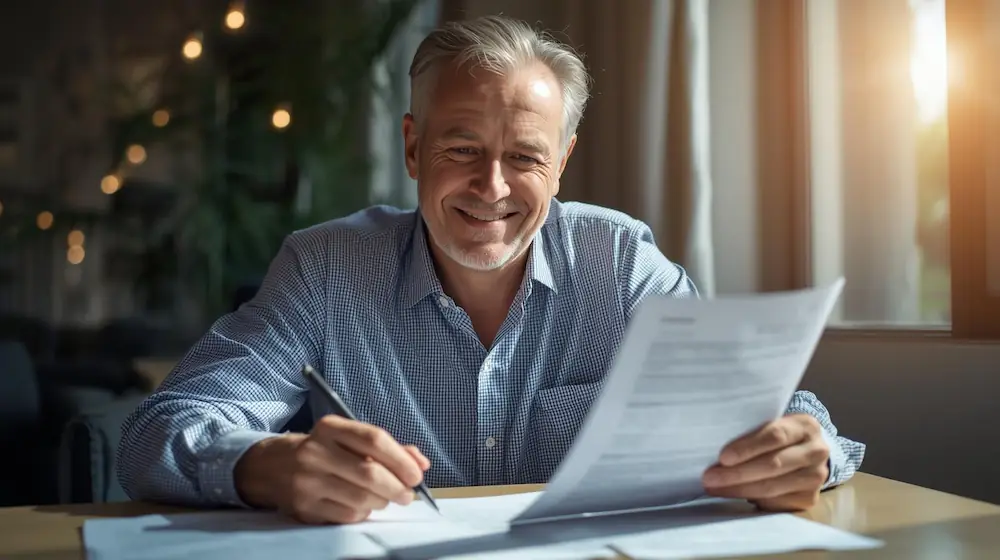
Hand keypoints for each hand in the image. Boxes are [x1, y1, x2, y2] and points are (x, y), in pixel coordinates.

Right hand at [235, 415, 429, 523]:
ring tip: (385, 498)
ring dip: (382, 502)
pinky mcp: (304, 507)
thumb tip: (420, 462)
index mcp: (330, 428)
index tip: (416, 474)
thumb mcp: (348, 439)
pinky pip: (347, 515)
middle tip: (408, 494)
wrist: (271, 467)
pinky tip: (363, 505)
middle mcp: (315, 452)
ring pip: (361, 498)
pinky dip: (363, 513)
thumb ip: (386, 448)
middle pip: (370, 473)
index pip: (374, 439)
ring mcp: (307, 481)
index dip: (401, 459)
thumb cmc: (322, 450)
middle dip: (397, 487)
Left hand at [701, 414, 829, 510]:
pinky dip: (751, 500)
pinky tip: (733, 496)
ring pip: (772, 487)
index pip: (775, 436)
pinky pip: (775, 503)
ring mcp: (815, 477)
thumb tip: (712, 447)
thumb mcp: (772, 424)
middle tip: (709, 478)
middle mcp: (816, 451)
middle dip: (737, 473)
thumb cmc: (778, 436)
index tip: (722, 457)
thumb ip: (752, 430)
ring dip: (738, 489)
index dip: (747, 447)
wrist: (807, 453)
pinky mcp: (808, 499)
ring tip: (714, 488)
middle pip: (773, 464)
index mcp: (805, 426)